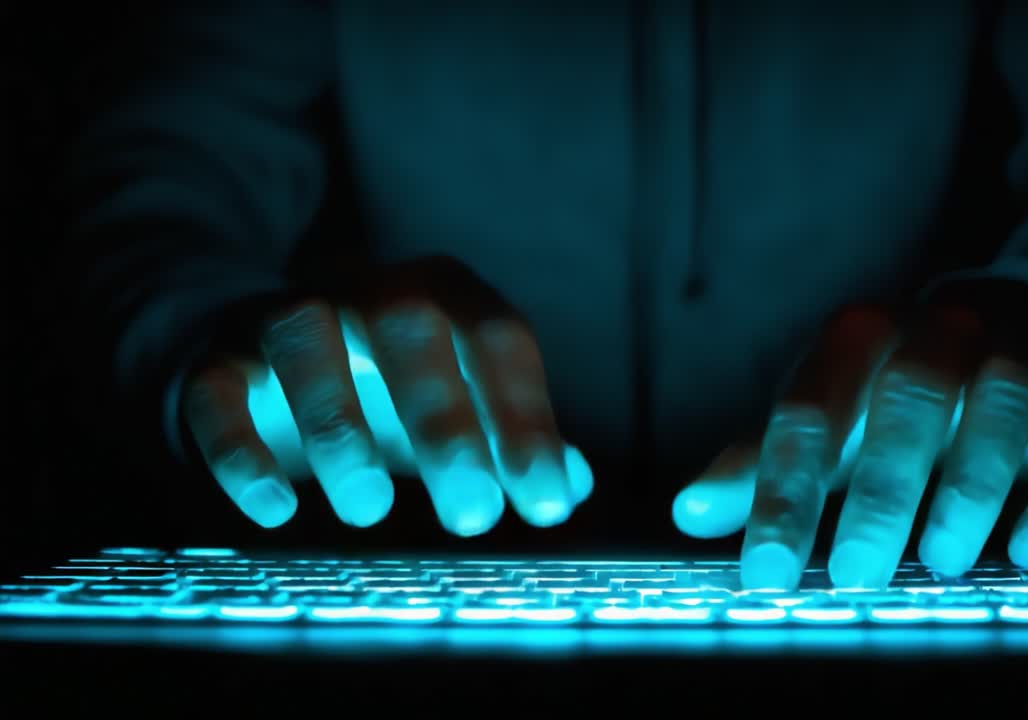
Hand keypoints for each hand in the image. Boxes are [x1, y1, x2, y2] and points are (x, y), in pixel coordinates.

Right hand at [180, 258, 591, 532]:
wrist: (260, 356)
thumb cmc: (383, 388)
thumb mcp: (453, 406)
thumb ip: (510, 437)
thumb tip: (573, 483)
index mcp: (442, 291)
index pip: (497, 336)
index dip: (525, 417)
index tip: (545, 502)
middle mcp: (366, 285)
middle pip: (409, 324)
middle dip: (445, 422)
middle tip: (470, 516)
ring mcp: (284, 312)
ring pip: (305, 338)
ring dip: (340, 427)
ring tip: (367, 510)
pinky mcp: (215, 356)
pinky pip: (217, 387)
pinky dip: (240, 447)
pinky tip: (274, 508)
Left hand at [673, 305, 1027, 588]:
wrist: (1006, 324)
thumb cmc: (886, 389)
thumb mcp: (822, 417)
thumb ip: (759, 464)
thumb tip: (689, 512)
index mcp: (856, 336)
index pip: (808, 413)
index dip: (783, 496)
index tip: (768, 575)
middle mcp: (938, 330)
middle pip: (909, 401)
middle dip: (881, 496)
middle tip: (858, 577)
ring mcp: (1017, 354)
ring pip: (1002, 407)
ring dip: (969, 490)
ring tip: (942, 563)